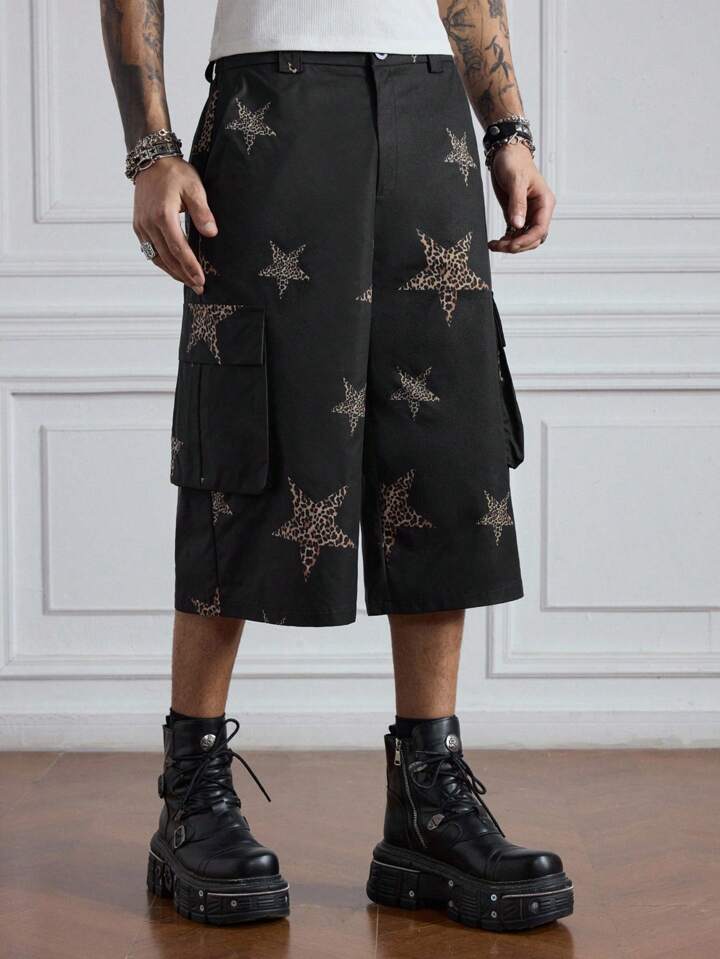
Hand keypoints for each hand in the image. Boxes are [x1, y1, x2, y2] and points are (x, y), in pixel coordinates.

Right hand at [133, 157, 217, 292]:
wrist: (150, 161)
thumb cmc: (174, 173)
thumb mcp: (194, 187)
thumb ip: (202, 212)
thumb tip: (211, 233)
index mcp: (163, 215)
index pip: (178, 249)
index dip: (190, 267)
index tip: (201, 280)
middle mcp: (148, 223)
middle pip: (167, 258)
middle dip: (184, 275)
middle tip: (199, 287)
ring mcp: (141, 226)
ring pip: (157, 257)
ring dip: (173, 272)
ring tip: (189, 282)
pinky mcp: (138, 226)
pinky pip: (150, 250)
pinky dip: (162, 262)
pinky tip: (174, 269)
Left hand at [487, 143, 554, 253]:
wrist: (506, 153)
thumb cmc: (514, 162)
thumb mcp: (516, 181)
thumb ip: (517, 204)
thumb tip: (517, 225)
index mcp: (544, 202)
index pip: (540, 229)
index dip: (526, 240)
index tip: (511, 245)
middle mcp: (539, 210)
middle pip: (533, 238)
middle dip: (517, 245)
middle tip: (498, 246)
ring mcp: (528, 214)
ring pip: (524, 238)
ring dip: (510, 245)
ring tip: (494, 244)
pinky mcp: (517, 214)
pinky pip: (515, 234)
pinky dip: (506, 240)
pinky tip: (495, 242)